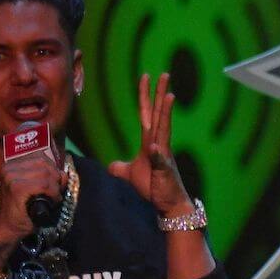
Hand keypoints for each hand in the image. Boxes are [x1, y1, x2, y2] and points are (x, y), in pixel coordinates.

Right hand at [0, 148, 62, 245]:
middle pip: (45, 165)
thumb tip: (63, 173)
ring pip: (47, 176)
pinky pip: (45, 186)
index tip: (53, 185)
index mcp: (11, 165)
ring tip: (51, 200)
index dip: (53, 171)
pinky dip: (53, 196)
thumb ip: (47, 177)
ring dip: (55, 190)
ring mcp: (11, 178)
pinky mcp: (17, 188)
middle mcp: (9, 168)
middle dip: (56, 180)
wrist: (8, 229)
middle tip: (54, 194)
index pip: (41, 158)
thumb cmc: (24, 210)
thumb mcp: (35, 188)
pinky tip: (50, 204)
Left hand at [108, 73, 194, 218]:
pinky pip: (160, 160)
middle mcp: (158, 144)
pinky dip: (158, 154)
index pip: (146, 113)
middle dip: (159, 94)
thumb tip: (111, 165)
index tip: (146, 76)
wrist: (168, 204)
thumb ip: (120, 167)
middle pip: (159, 114)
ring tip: (169, 96)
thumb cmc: (153, 186)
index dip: (145, 95)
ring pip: (164, 130)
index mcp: (150, 141)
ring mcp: (163, 156)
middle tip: (164, 74)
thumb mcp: (130, 175)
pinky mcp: (164, 171)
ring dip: (166, 114)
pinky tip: (155, 147)